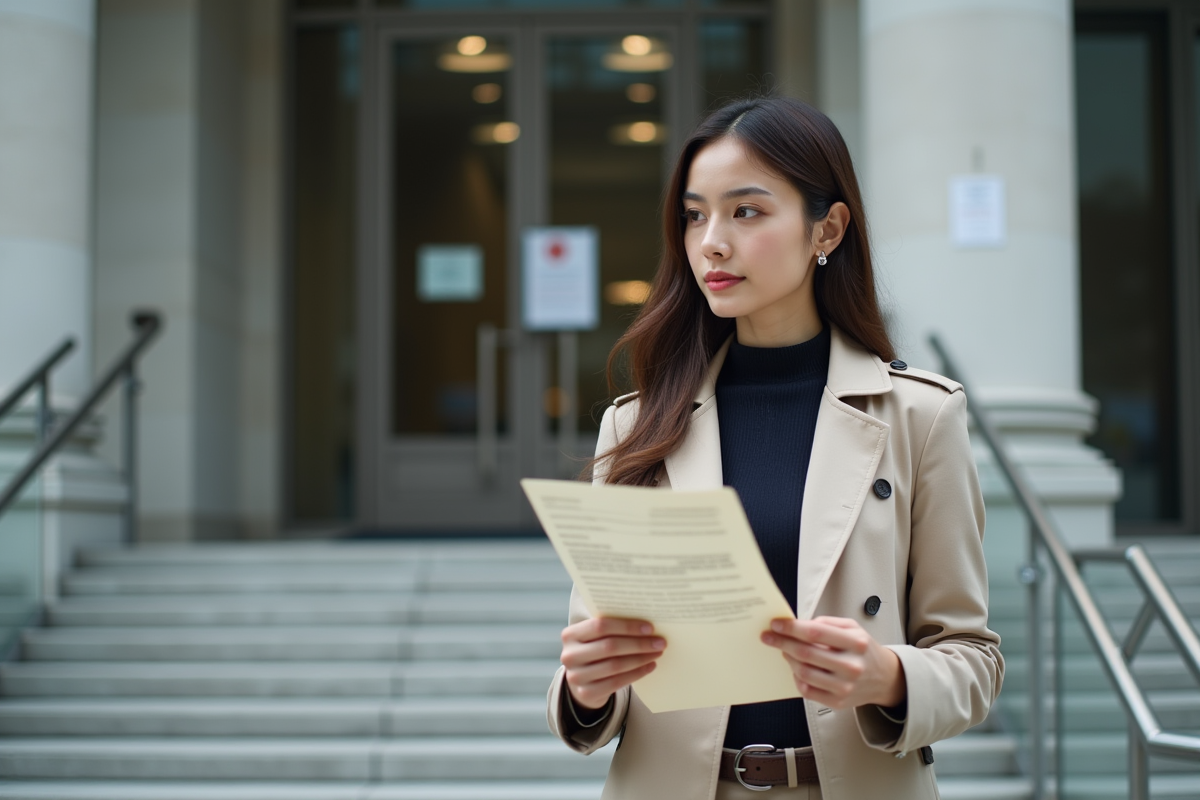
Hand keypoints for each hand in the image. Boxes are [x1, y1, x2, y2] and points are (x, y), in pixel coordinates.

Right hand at [560, 617, 665, 709]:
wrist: (581, 681)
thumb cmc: (594, 651)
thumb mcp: (594, 638)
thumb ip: (611, 628)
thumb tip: (646, 624)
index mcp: (570, 635)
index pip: (600, 626)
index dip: (626, 626)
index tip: (649, 627)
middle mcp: (569, 655)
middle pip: (610, 646)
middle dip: (638, 643)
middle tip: (660, 642)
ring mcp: (576, 676)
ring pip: (615, 665)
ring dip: (640, 658)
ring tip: (657, 653)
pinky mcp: (587, 693)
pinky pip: (617, 682)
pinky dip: (637, 673)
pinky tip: (650, 666)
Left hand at [761, 616, 905, 709]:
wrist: (884, 679)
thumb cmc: (864, 650)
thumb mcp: (853, 628)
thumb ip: (828, 623)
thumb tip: (801, 624)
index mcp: (856, 643)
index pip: (816, 633)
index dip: (792, 628)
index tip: (776, 624)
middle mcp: (851, 666)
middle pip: (806, 653)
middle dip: (782, 643)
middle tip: (768, 636)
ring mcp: (845, 686)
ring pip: (804, 672)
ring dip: (788, 659)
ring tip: (784, 650)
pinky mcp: (838, 702)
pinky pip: (808, 690)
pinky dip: (797, 678)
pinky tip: (796, 668)